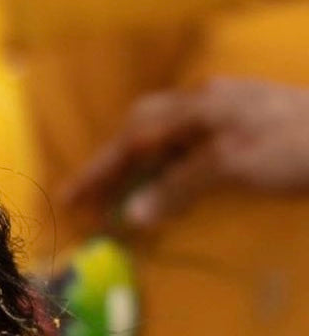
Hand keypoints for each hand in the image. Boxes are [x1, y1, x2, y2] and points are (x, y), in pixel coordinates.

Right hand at [63, 78, 308, 227]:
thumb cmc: (293, 147)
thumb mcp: (229, 166)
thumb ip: (176, 188)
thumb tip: (130, 214)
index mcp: (196, 107)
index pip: (131, 139)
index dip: (97, 170)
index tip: (67, 199)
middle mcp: (205, 104)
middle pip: (141, 130)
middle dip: (112, 164)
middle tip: (88, 200)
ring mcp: (225, 112)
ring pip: (163, 138)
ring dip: (137, 168)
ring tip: (117, 199)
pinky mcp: (243, 128)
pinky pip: (186, 147)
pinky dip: (165, 170)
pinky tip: (166, 188)